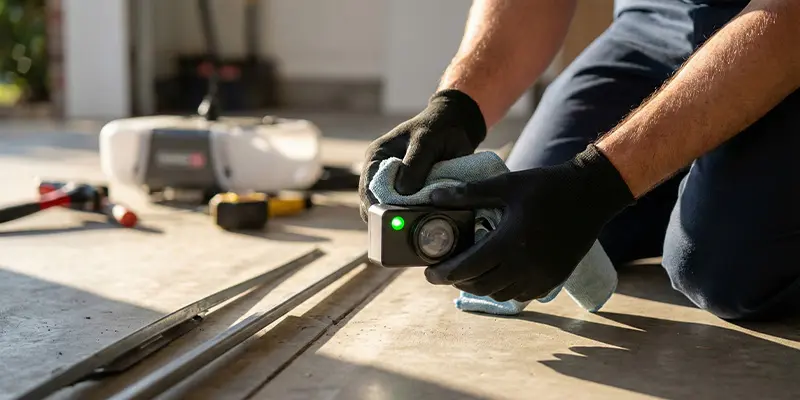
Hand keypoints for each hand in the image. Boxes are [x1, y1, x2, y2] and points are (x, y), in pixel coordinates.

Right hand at [358, 89, 486, 220]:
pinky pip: (404, 209)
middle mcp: (379, 171)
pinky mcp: (408, 192)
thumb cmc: (438, 129)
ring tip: (413, 223)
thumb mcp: (427, 142)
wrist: (455, 126)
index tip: (390, 219)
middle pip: (374, 203)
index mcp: (376, 156)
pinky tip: (421, 218)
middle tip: (403, 227)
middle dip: (387, 215)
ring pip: (388, 209)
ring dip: (400, 217)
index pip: (367, 187)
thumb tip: (402, 192)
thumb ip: (414, 165)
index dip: (375, 205)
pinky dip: (411, 216)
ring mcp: (393, 183)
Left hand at [424, 145, 634, 301]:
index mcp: (510, 242)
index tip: (429, 273)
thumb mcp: (505, 186)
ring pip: (500, 294)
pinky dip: (504, 290)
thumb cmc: (546, 187)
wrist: (591, 195)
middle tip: (446, 272)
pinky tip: (497, 276)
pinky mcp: (554, 279)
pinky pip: (521, 295)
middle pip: (481, 286)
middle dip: (458, 281)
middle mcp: (525, 265)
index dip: (444, 273)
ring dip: (481, 286)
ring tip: (469, 273)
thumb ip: (468, 193)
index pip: (468, 268)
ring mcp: (542, 276)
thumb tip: (434, 196)